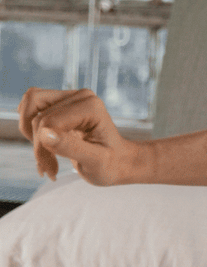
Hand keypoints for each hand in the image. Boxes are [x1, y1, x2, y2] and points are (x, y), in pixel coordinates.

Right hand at [17, 87, 139, 184]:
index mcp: (91, 106)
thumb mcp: (94, 161)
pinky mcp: (60, 104)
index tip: (51, 170)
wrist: (118, 163)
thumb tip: (44, 133)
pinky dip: (30, 132)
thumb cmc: (111, 164)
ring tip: (46, 159)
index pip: (49, 122)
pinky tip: (43, 150)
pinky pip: (30, 110)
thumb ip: (70, 147)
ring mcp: (69, 98)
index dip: (43, 147)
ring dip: (32, 138)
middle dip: (39, 147)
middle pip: (37, 118)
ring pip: (29, 111)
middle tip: (49, 168)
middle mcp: (81, 96)